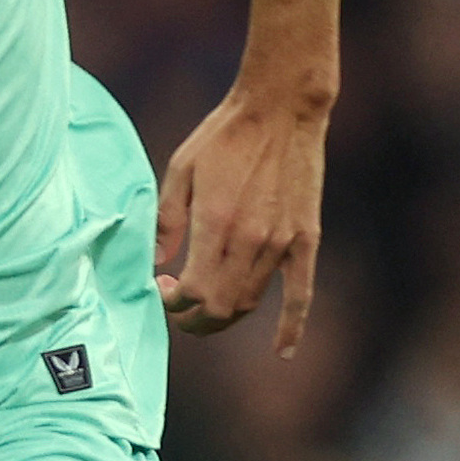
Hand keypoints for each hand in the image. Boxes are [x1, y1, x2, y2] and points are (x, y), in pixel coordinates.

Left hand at [156, 83, 329, 351]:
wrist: (282, 109)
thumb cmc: (224, 136)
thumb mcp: (179, 171)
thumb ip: (165, 222)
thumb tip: (154, 263)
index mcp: (215, 224)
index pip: (191, 292)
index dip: (171, 303)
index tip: (161, 288)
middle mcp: (250, 240)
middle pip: (219, 309)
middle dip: (192, 319)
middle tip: (177, 308)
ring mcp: (282, 243)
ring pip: (249, 304)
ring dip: (222, 318)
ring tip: (203, 309)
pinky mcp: (305, 239)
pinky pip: (300, 294)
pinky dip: (291, 326)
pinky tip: (282, 351)